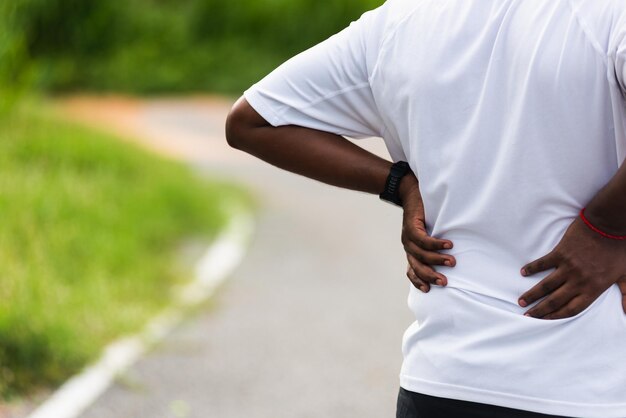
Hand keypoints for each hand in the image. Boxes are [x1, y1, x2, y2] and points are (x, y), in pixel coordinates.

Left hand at [399, 174, 455, 292]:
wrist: (412, 193)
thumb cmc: (426, 215)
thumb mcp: (430, 233)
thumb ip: (436, 247)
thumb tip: (456, 260)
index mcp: (412, 251)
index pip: (412, 271)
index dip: (418, 281)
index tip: (429, 290)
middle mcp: (408, 246)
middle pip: (417, 266)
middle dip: (430, 275)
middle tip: (444, 282)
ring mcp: (408, 237)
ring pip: (421, 254)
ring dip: (437, 259)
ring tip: (452, 262)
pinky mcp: (411, 226)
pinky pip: (423, 239)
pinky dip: (436, 243)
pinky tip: (448, 245)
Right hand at [519, 215, 625, 318]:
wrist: (610, 225)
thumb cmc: (619, 250)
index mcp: (593, 288)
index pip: (572, 309)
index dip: (557, 316)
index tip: (546, 321)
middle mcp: (578, 281)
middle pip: (555, 301)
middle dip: (540, 310)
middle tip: (528, 316)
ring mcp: (568, 267)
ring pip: (545, 286)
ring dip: (532, 294)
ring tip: (521, 301)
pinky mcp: (560, 253)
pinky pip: (542, 263)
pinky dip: (531, 268)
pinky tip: (523, 272)